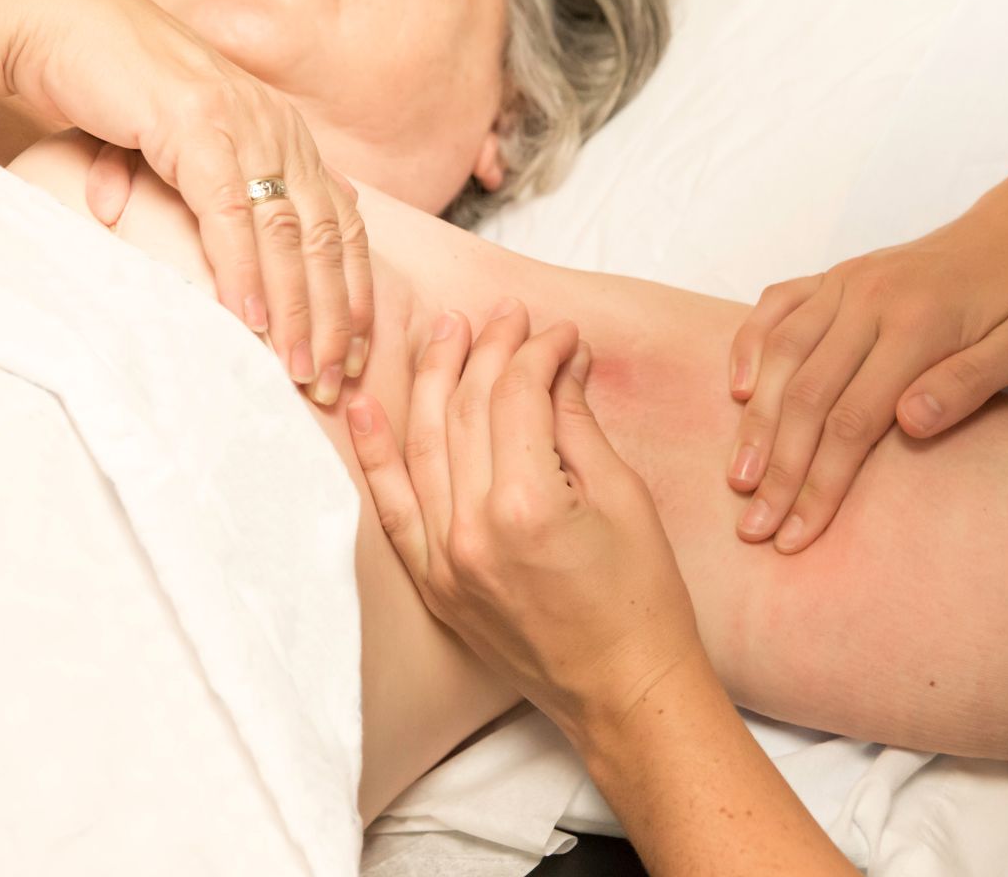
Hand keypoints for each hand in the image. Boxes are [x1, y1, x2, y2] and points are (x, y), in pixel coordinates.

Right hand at [0, 0, 374, 394]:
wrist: (55, 22)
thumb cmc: (113, 90)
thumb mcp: (181, 151)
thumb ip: (213, 201)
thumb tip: (234, 276)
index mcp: (284, 133)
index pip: (341, 224)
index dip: (351, 293)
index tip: (355, 355)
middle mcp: (277, 127)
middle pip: (327, 237)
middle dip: (334, 318)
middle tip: (336, 382)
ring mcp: (240, 124)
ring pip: (287, 232)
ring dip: (295, 307)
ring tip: (298, 366)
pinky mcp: (195, 126)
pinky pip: (229, 211)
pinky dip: (243, 268)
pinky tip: (248, 316)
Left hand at [346, 300, 704, 736]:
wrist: (625, 693)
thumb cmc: (643, 603)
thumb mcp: (624, 500)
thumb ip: (578, 425)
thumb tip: (560, 362)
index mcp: (526, 505)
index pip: (516, 397)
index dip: (537, 352)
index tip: (559, 332)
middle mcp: (471, 531)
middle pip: (466, 411)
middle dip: (486, 351)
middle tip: (504, 315)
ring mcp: (443, 560)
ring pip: (422, 445)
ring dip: (430, 381)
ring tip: (442, 332)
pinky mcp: (432, 583)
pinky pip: (392, 507)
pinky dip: (375, 454)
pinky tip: (364, 406)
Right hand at [727, 163, 1007, 553]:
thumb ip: (967, 383)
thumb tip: (908, 423)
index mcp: (918, 324)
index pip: (853, 421)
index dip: (820, 484)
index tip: (797, 534)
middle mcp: (870, 298)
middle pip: (807, 396)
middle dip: (777, 468)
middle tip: (753, 525)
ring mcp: (847, 281)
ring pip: (783, 355)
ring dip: (755, 420)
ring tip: (737, 475)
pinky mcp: (838, 274)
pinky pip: (777, 305)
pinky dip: (750, 345)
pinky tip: (738, 389)